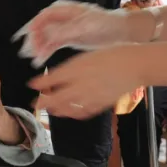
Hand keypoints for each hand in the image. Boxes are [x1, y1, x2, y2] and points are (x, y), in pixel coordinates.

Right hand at [13, 0, 134, 66]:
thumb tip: (47, 36)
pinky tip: (40, 61)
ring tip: (31, 59)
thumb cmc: (104, 23)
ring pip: (45, 37)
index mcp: (64, 9)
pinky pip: (53, 45)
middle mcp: (61, 17)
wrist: (120, 31)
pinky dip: (46, 52)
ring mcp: (64, 28)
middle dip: (33, 40)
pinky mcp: (68, 38)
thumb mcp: (84, 26)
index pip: (43, 17)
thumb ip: (65, 31)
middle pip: (41, 27)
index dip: (33, 27)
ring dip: (38, 47)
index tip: (27, 39)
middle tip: (27, 52)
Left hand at [29, 47, 143, 118]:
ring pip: (68, 108)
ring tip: (50, 109)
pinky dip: (74, 114)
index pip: (53, 79)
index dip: (40, 83)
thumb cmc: (113, 53)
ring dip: (56, 110)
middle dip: (44, 102)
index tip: (32, 85)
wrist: (135, 64)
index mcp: (78, 68)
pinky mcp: (101, 104)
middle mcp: (82, 84)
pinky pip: (83, 113)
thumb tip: (59, 74)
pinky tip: (70, 112)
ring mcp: (91, 96)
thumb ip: (72, 66)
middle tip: (35, 103)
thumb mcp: (88, 54)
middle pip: (57, 98)